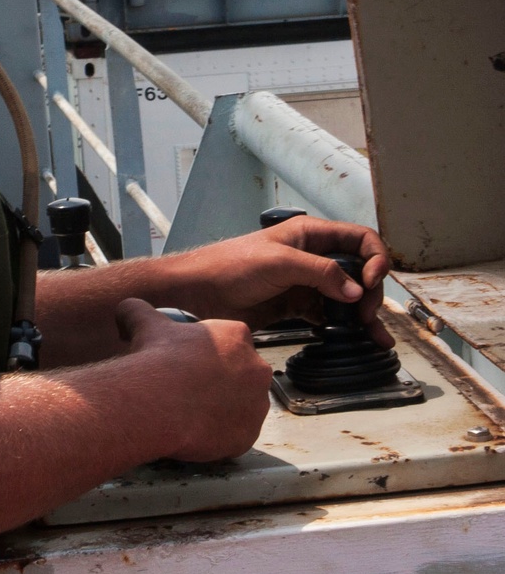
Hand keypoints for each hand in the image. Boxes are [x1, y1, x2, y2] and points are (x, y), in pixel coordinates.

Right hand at [115, 298, 272, 461]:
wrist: (156, 403)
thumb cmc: (155, 360)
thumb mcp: (143, 323)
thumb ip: (137, 310)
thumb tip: (125, 309)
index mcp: (237, 336)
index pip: (231, 342)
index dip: (209, 353)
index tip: (191, 363)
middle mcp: (256, 368)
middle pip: (243, 374)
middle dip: (222, 381)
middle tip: (192, 390)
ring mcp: (256, 404)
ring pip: (243, 406)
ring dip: (224, 408)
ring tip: (193, 413)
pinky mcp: (249, 435)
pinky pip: (237, 435)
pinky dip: (221, 435)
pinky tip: (197, 431)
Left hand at [164, 218, 392, 346]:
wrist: (199, 292)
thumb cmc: (230, 265)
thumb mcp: (279, 262)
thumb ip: (319, 273)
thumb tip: (355, 290)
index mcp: (311, 234)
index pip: (359, 239)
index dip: (374, 257)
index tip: (371, 281)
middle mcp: (313, 256)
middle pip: (359, 270)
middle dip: (369, 291)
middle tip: (365, 314)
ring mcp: (306, 282)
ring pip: (347, 296)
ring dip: (363, 314)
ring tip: (374, 336)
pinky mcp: (297, 306)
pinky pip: (329, 315)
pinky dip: (344, 327)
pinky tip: (355, 338)